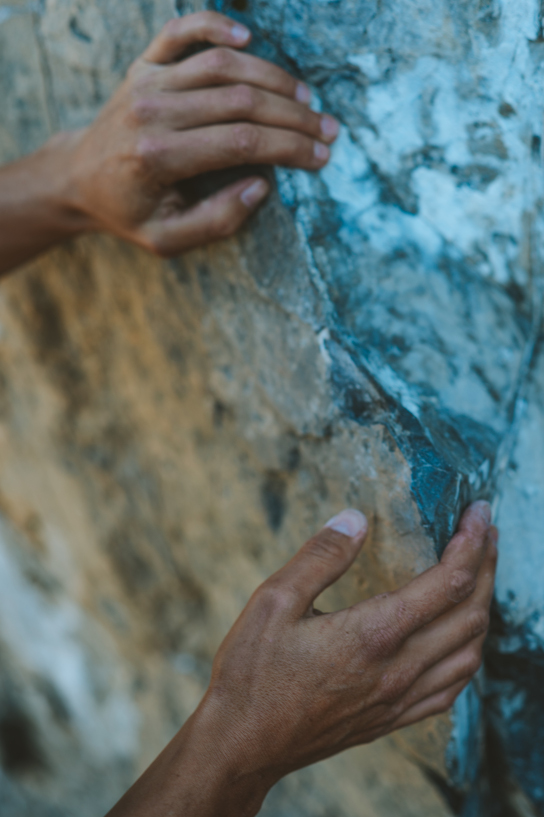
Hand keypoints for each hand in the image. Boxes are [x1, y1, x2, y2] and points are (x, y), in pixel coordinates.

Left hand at [63, 11, 338, 256]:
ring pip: (224, 64)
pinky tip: (249, 36)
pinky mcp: (144, 64)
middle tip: (328, 132)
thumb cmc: (128, 212)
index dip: (289, 148)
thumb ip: (216, 221)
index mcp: (159, 157)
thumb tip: (261, 187)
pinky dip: (215, 25)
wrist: (78, 178)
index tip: (321, 158)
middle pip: (241, 101)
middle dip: (293, 118)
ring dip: (274, 78)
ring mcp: (147, 81)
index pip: (241, 142)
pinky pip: (182, 31)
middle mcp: (152, 111)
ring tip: (306, 101)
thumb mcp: (167, 240)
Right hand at [108, 502, 496, 816]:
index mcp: (373, 634)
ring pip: (469, 652)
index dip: (471, 542)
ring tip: (479, 575)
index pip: (447, 582)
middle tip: (486, 532)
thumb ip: (320, 557)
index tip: (477, 511)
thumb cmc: (252, 673)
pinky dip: (468, 654)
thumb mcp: (273, 600)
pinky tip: (459, 640)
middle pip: (470, 613)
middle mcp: (397, 669)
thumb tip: (356, 518)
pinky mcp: (392, 719)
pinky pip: (451, 688)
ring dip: (482, 607)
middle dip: (487, 566)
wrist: (243, 745)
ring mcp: (398, 699)